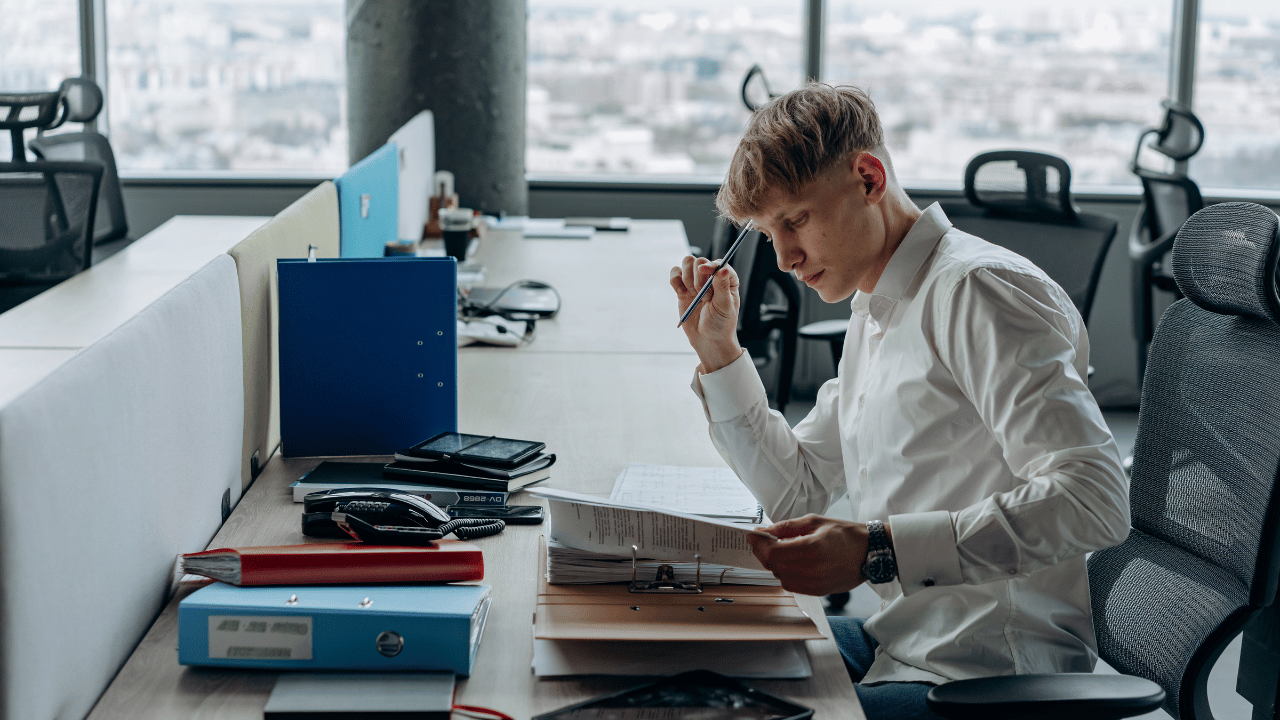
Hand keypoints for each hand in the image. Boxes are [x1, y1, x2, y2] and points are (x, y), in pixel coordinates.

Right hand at [669, 255, 742, 372]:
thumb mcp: (725, 306)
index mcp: (726, 279)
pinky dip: (675, 281)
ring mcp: (695, 282)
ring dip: (687, 279)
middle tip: (703, 295)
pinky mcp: (682, 289)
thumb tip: (723, 268)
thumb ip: (722, 286)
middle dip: (698, 277)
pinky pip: (674, 274)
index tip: (704, 270)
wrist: (708, 340)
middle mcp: (711, 277)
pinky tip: (682, 294)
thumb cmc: (721, 324)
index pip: (718, 263)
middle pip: (699, 261)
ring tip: (694, 296)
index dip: (710, 264)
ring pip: (686, 264)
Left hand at [747, 514, 869, 595]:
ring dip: (774, 564)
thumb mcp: (815, 522)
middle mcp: (813, 569)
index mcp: (812, 548)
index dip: (758, 545)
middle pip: (774, 565)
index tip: (752, 536)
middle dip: (763, 553)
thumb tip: (765, 531)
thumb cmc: (846, 534)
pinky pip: (792, 585)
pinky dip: (785, 574)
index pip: (773, 552)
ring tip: (778, 551)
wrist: (870, 552)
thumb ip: (787, 527)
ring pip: (780, 577)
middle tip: (762, 542)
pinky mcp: (819, 591)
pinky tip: (790, 563)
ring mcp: (816, 583)